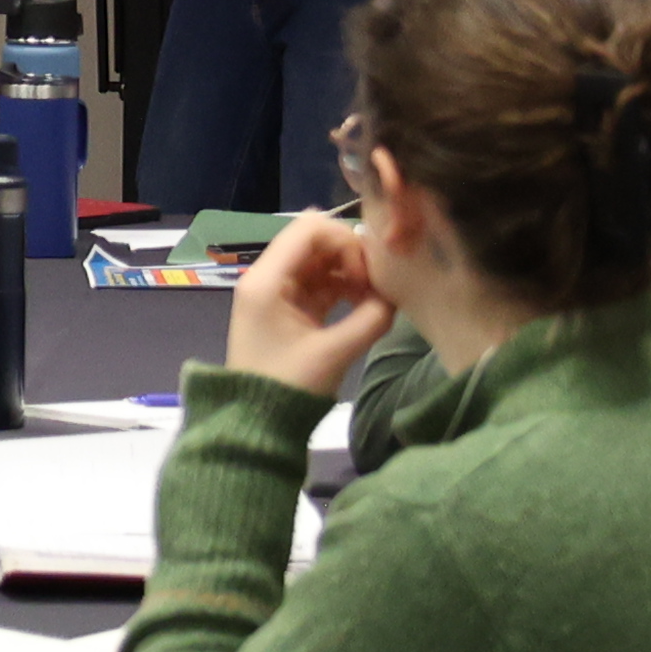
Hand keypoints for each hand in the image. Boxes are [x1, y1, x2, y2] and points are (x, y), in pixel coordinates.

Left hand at [224, 209, 397, 395]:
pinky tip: (365, 305)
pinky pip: (319, 285)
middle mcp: (267, 278)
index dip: (345, 240)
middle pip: (315, 242)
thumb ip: (371, 318)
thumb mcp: (333, 352)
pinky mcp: (287, 310)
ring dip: (350, 273)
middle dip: (351, 256)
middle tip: (376, 285)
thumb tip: (394, 295)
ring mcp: (277, 293)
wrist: (256, 423)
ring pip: (319, 263)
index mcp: (267, 279)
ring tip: (374, 299)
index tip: (366, 273)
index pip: (309, 228)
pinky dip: (343, 289)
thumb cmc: (289, 386)